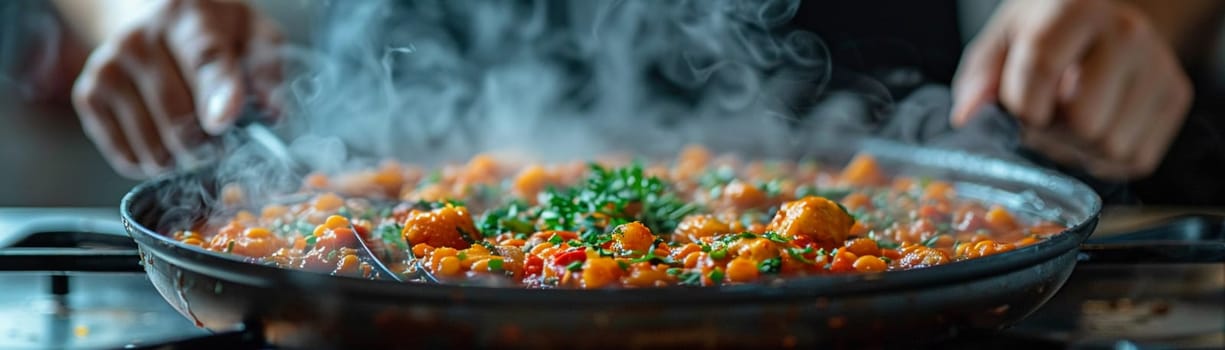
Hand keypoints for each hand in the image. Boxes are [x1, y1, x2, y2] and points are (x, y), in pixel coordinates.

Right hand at [71, 0, 282, 177]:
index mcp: (189, 17)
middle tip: (223, 144)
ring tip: (195, 141)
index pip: (205, 58)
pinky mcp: (88, 96)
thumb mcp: (251, 35)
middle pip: (178, 115)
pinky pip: (127, 156)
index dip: (217, 93)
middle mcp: (139, 40)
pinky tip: (165, 143)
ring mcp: (108, 68)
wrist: (149, 20)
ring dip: (182, 160)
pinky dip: (153, 163)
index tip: (224, 122)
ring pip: (153, 145)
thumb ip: (267, 69)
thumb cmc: (212, 34)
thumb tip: (274, 111)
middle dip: (210, 145)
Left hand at [951, 0, 1191, 179]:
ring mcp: (1159, 66)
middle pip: (1083, 121)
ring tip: (1068, 121)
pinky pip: (1134, 158)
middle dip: (1051, 133)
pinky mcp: (1176, 97)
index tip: (1017, 110)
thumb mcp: (1000, 43)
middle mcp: (1127, 33)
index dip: (1021, 106)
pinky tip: (1093, 128)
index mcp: (1076, 10)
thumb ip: (978, 79)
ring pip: (1109, 146)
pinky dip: (1103, 158)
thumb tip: (968, 117)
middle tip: (1044, 118)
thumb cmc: (1042, 35)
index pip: (1043, 68)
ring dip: (1076, 149)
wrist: (1101, 22)